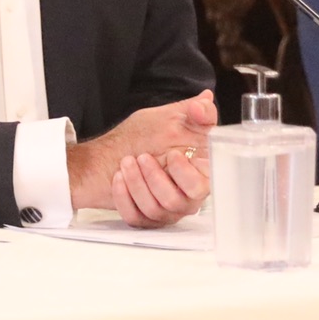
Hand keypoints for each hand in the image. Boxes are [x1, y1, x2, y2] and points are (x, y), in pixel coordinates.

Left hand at [68, 90, 215, 226]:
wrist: (112, 151)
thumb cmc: (145, 135)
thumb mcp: (171, 116)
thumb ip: (196, 111)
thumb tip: (205, 101)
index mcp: (198, 174)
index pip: (202, 186)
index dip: (186, 174)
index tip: (173, 154)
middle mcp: (184, 197)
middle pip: (176, 202)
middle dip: (156, 178)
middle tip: (142, 157)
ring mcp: (164, 211)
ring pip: (154, 210)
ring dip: (137, 184)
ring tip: (126, 162)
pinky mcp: (143, 218)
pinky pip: (135, 218)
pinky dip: (124, 198)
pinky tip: (118, 178)